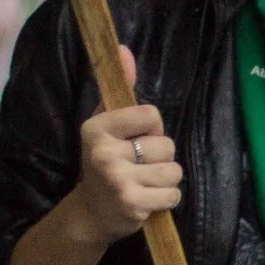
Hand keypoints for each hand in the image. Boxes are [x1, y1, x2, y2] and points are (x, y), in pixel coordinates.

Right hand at [63, 46, 179, 244]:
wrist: (90, 214)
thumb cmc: (104, 163)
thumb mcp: (106, 125)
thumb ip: (120, 89)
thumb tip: (124, 50)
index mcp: (97, 128)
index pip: (152, 115)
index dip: (151, 130)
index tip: (134, 141)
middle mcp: (103, 152)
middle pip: (167, 145)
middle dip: (160, 158)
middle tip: (136, 168)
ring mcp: (117, 179)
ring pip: (174, 171)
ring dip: (165, 181)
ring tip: (143, 184)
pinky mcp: (132, 203)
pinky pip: (173, 194)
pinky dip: (165, 200)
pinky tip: (146, 201)